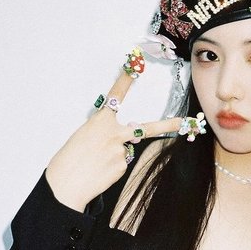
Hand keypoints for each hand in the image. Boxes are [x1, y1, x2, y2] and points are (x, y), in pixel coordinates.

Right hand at [46, 72, 182, 211]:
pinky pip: (121, 163)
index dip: (126, 79)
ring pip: (126, 150)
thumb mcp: (83, 137)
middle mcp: (115, 133)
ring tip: (96, 163)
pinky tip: (99, 171)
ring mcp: (121, 151)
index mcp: (100, 121)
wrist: (65, 184)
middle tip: (185, 121)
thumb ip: (104, 132)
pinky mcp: (122, 166)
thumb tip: (120, 139)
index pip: (116, 95)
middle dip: (169, 125)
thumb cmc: (69, 159)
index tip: (135, 65)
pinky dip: (111, 167)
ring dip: (114, 155)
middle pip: (148, 128)